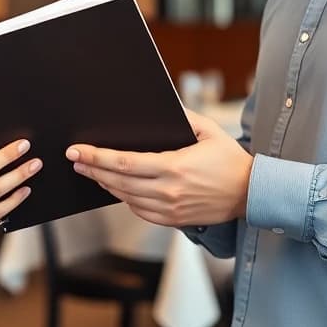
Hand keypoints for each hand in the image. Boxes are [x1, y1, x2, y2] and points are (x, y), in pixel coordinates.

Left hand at [67, 109, 251, 227]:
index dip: (97, 157)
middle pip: (118, 182)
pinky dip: (125, 200)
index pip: (124, 163)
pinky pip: (140, 211)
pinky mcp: (174, 220)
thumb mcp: (210, 131)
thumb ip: (184, 117)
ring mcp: (170, 208)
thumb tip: (165, 106)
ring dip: (105, 184)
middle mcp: (168, 191)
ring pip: (126, 198)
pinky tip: (117, 189)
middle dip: (92, 169)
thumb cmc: (231, 160)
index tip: (78, 151)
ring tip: (90, 172)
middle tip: (74, 160)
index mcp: (174, 167)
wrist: (251, 193)